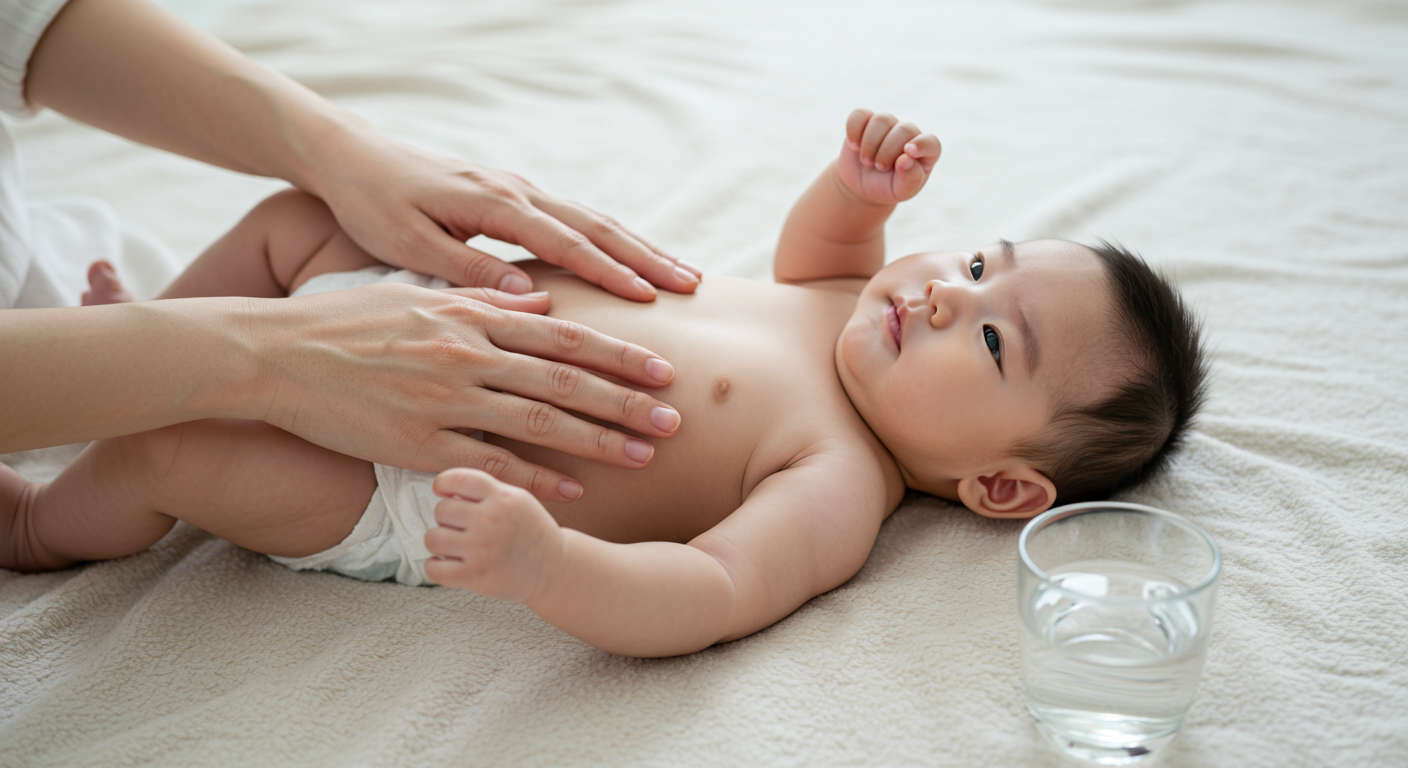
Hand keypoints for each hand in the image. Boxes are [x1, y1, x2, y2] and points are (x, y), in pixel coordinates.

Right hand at [255, 281, 682, 501]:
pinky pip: (490, 463)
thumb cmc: (347, 320)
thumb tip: (539, 304)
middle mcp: (469, 355)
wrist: (275, 353)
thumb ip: (483, 300)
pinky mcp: (419, 443)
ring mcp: (445, 401)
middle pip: (566, 381)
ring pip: (539, 422)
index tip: (664, 369)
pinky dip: (535, 478)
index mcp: (473, 317)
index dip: (620, 354)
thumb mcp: (419, 294)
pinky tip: (573, 492)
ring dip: (598, 442)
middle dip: (627, 403)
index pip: (565, 336)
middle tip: (677, 420)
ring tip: (645, 456)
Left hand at [310, 129, 701, 302]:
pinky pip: (575, 219)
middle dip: (647, 258)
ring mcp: (519, 190)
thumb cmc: (372, 204)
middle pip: (597, 227)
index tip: (651, 300)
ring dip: (639, 247)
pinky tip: (632, 259)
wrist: (351, 156)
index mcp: (495, 204)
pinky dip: (612, 240)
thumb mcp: (408, 244)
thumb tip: (528, 297)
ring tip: (682, 275)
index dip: (611, 274)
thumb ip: (468, 269)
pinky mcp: (513, 196)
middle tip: (693, 287)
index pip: (567, 244)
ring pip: (593, 220)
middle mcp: (517, 192)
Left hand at [423, 469, 563, 601]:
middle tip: (459, 527)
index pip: (457, 479)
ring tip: (453, 546)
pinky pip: (434, 568)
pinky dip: (436, 566)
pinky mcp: (475, 577)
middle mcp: (491, 520)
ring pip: (433, 538)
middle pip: (441, 510)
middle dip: (446, 518)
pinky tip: (448, 564)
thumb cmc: (531, 532)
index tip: (441, 492)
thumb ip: (486, 491)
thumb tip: (445, 492)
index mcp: (502, 497)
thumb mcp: (517, 499)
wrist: (555, 569)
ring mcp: (481, 549)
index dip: (442, 483)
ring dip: (439, 542)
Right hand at [837, 109, 940, 206]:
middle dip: (888, 151)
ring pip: (882, 120)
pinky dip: (854, 130)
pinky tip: (855, 147)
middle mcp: (909, 134)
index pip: (930, 142)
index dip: (921, 144)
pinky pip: (860, 115)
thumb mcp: (902, 191)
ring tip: (867, 161)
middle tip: (880, 167)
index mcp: (925, 152)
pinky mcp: (866, 121)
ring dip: (870, 143)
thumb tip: (906, 160)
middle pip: (904, 129)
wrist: (863, 185)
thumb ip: (910, 178)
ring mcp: (888, 125)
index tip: (907, 152)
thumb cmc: (888, 188)